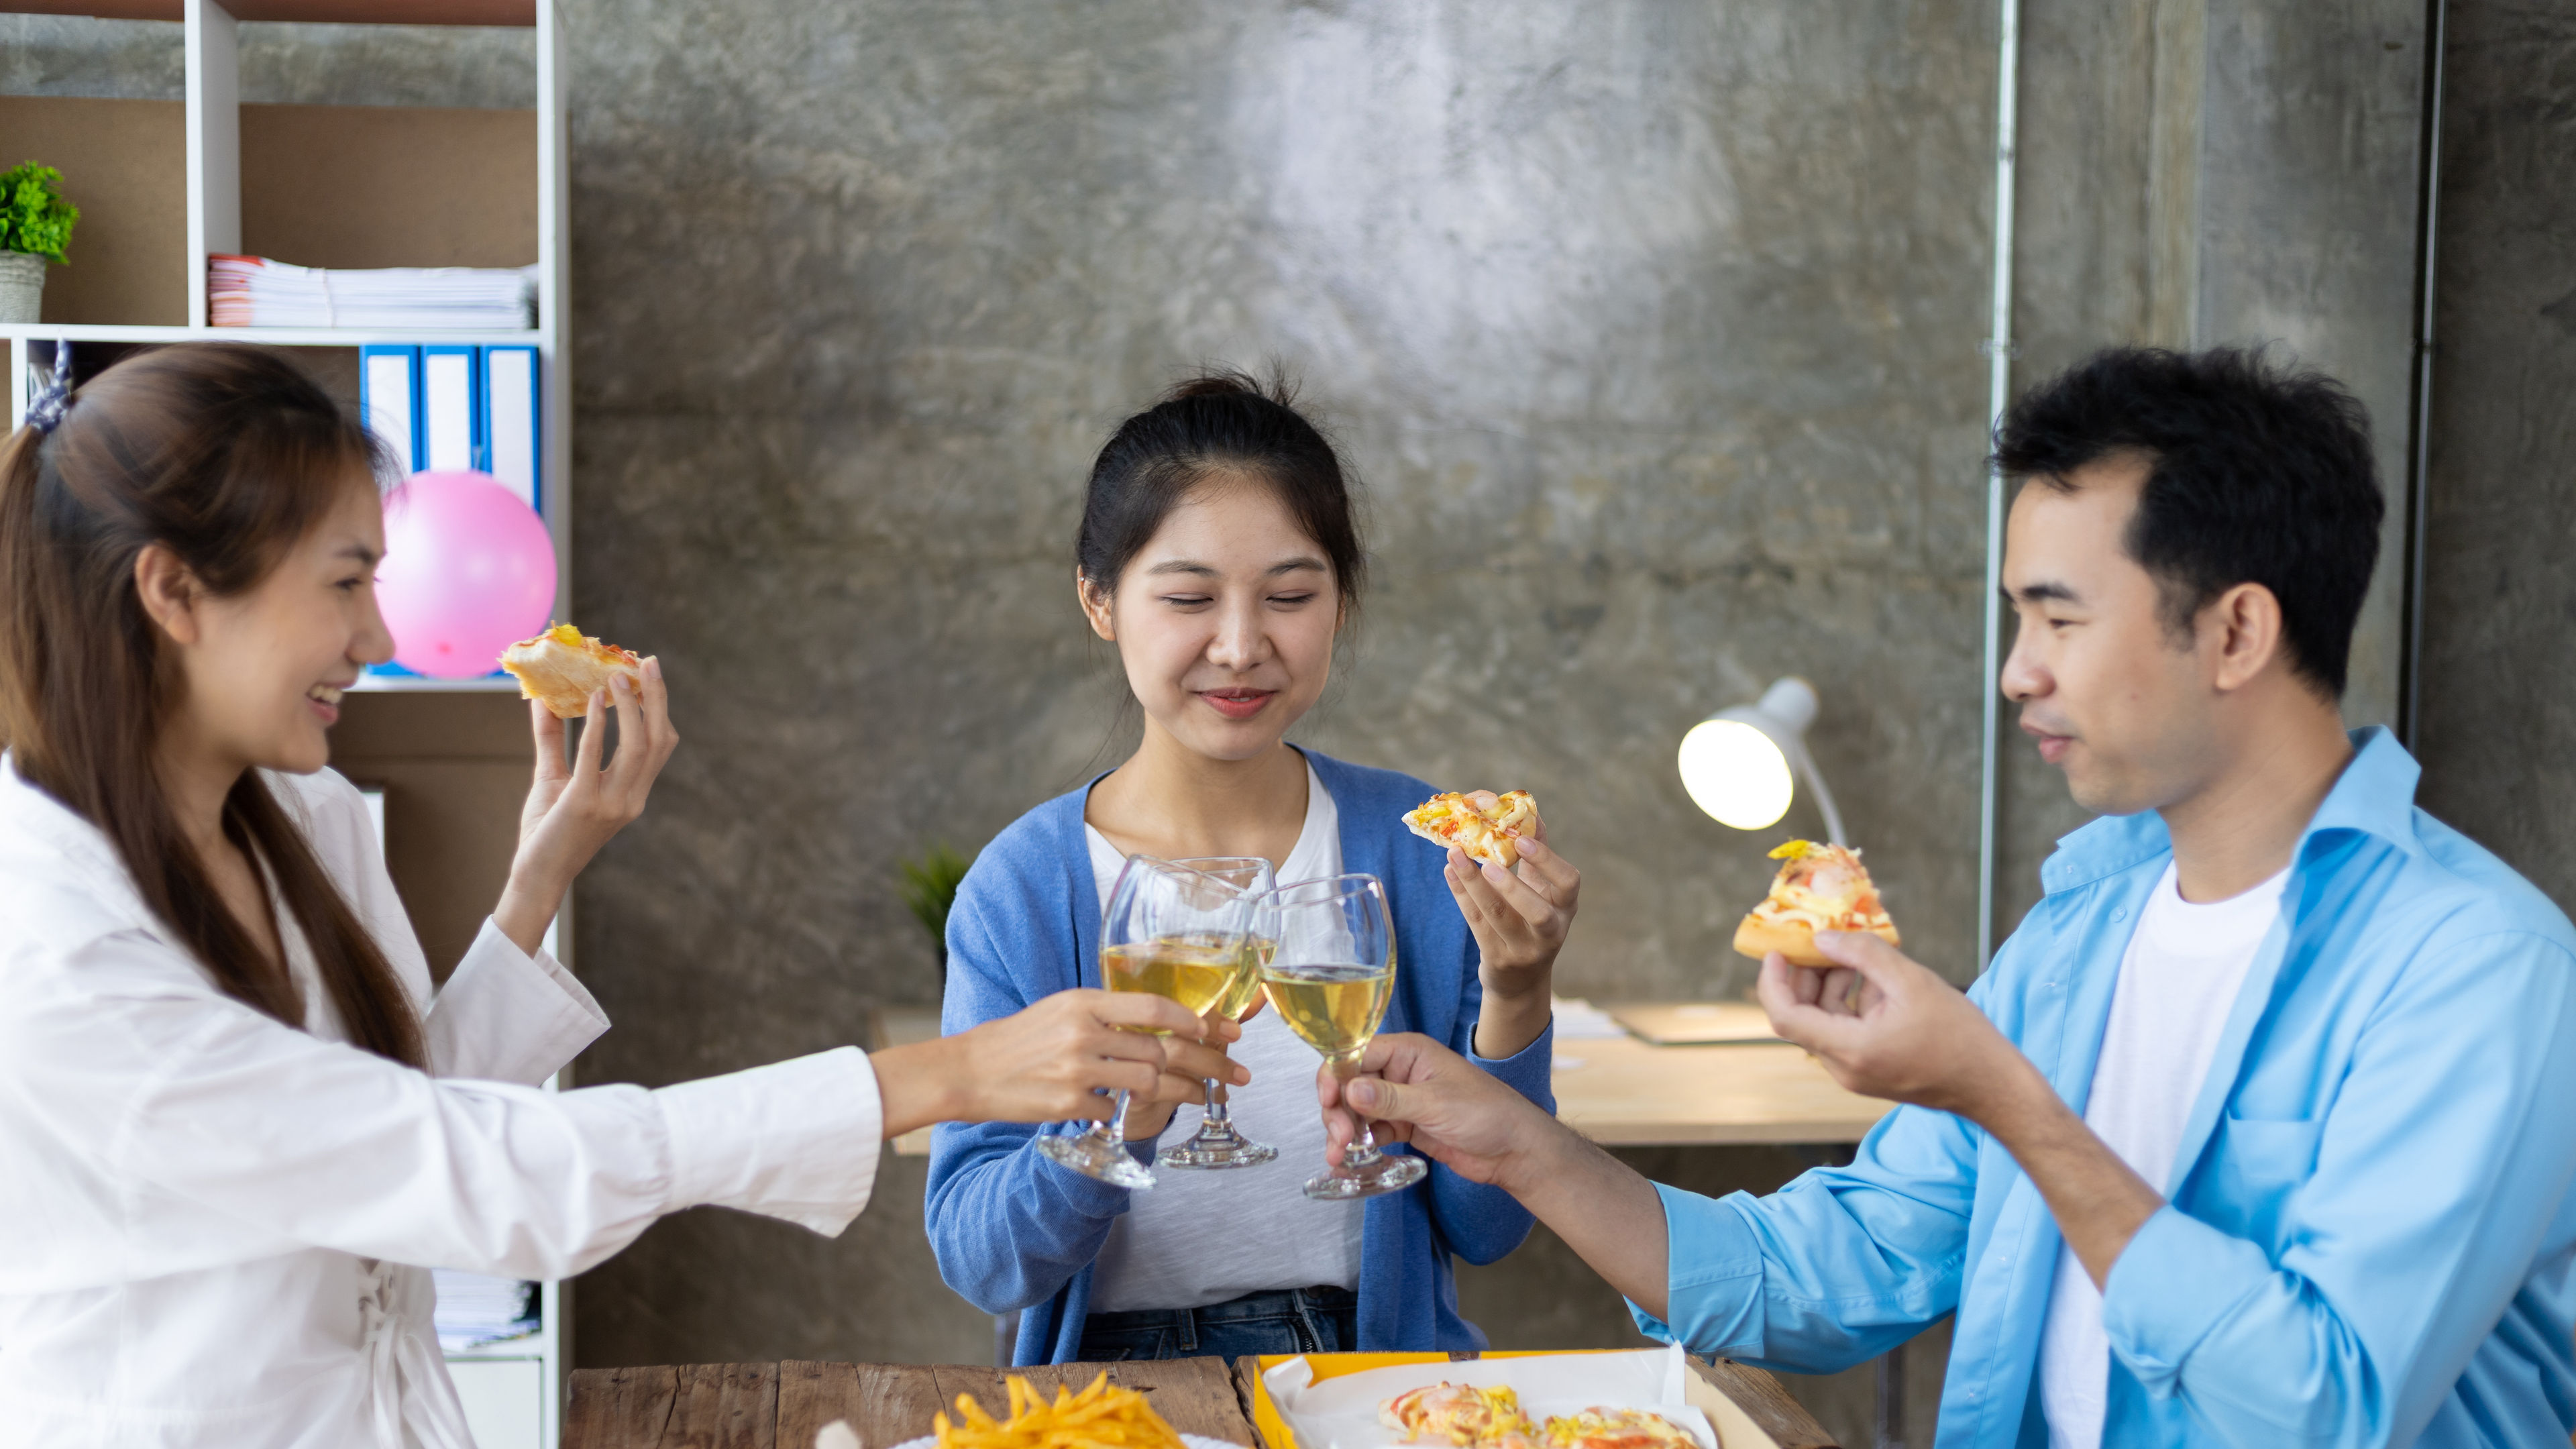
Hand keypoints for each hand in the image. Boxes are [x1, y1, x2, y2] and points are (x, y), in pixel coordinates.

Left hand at [493, 662, 678, 954]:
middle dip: (657, 698)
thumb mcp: (553, 778)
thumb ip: (552, 739)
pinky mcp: (585, 804)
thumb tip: (542, 699)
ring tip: (617, 675)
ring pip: (638, 746)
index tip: (649, 673)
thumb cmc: (546, 831)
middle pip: (659, 740)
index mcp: (633, 794)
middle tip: (647, 662)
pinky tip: (593, 699)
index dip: (659, 707)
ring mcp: (613, 803)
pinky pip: (596, 756)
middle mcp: (632, 798)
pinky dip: (597, 724)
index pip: (659, 745)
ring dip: (632, 706)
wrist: (535, 875)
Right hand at [872, 990, 1240, 1137]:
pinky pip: (1115, 1109)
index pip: (1152, 1006)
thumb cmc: (1018, 1039)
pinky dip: (1123, 1110)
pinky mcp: (1069, 1103)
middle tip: (1229, 1076)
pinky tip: (1127, 1109)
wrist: (971, 1069)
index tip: (1215, 1030)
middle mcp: (1084, 1032)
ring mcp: (1077, 1069)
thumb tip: (1151, 1022)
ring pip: (1148, 1082)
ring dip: (1175, 1092)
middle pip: (1160, 1050)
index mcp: (1084, 1002)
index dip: (1191, 1020)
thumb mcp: (1061, 1010)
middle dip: (1203, 1064)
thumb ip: (1103, 1014)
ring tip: (1193, 1096)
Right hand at [1315, 1032, 1562, 1188]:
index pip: (1357, 1054)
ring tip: (1339, 1156)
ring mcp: (1400, 1100)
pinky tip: (1348, 1161)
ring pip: (1356, 1110)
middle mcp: (1399, 1072)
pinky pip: (1371, 1131)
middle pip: (1350, 1083)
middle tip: (1341, 1138)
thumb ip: (1390, 1098)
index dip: (1336, 1075)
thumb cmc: (1486, 1113)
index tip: (1328, 1101)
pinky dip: (1358, 1144)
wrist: (1513, 1150)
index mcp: (1408, 1052)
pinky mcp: (1404, 1126)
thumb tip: (1349, 1090)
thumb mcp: (1436, 1103)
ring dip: (1343, 1131)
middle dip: (1338, 1110)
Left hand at [1449, 824, 1578, 1058]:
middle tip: (1488, 860)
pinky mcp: (1498, 959)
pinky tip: (1450, 872)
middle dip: (1512, 886)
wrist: (1520, 979)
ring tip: (1455, 856)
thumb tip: (1526, 812)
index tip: (1522, 839)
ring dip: (1475, 885)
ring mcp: (1524, 950)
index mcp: (1565, 907)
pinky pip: (1476, 924)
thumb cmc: (1532, 920)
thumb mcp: (1541, 891)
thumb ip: (1536, 855)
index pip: (1569, 883)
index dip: (1548, 861)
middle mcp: (1551, 932)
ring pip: (1499, 918)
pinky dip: (1461, 895)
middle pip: (1538, 913)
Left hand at [1762, 932, 2164, 1290]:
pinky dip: (1853, 1005)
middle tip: (1818, 942)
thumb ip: (1864, 955)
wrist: (1994, 1086)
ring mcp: (1857, 1074)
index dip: (1773, 981)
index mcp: (1849, 1050)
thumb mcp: (1913, 982)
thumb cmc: (1960, 1036)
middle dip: (1806, 977)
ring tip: (1856, 957)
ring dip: (1833, 987)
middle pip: (1803, 1017)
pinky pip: (1847, 1033)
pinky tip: (1877, 982)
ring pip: (1826, 1023)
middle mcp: (1845, 1068)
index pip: (1785, 1016)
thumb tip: (1824, 938)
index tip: (1777, 950)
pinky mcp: (1871, 1072)